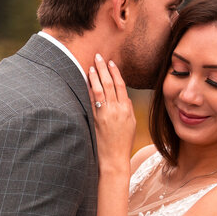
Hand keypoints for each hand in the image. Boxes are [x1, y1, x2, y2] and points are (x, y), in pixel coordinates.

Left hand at [89, 55, 135, 173]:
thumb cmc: (123, 142)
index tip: (111, 62)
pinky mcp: (95, 120)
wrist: (113, 158)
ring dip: (95, 76)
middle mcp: (116, 110)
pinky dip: (88, 90)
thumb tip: (123, 96)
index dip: (115, 72)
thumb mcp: (131, 124)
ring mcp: (104, 115)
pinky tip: (85, 82)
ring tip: (91, 66)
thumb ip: (127, 108)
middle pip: (109, 84)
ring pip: (100, 90)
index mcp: (126, 109)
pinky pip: (91, 102)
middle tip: (99, 57)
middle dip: (103, 69)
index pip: (121, 86)